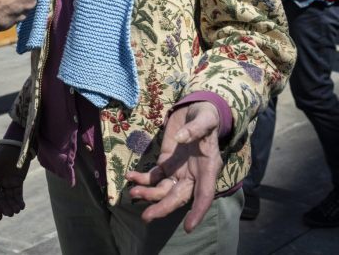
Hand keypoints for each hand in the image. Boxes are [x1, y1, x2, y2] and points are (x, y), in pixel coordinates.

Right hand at [0, 144, 29, 219]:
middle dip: (5, 208)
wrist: (16, 145)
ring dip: (12, 206)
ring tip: (16, 210)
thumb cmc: (0, 153)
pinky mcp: (17, 182)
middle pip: (0, 200)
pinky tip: (21, 206)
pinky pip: (17, 194)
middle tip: (10, 213)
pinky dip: (19, 201)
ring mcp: (7, 183)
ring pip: (9, 198)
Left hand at [125, 101, 222, 232]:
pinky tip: (130, 176)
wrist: (196, 110)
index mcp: (208, 167)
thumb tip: (181, 138)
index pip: (205, 194)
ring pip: (164, 190)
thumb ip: (195, 129)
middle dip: (163, 207)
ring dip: (148, 194)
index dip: (197, 211)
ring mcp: (179, 171)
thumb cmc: (206, 116)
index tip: (188, 227)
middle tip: (147, 217)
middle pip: (179, 196)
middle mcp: (194, 174)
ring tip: (133, 193)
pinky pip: (154, 177)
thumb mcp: (205, 118)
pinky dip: (142, 179)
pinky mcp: (167, 163)